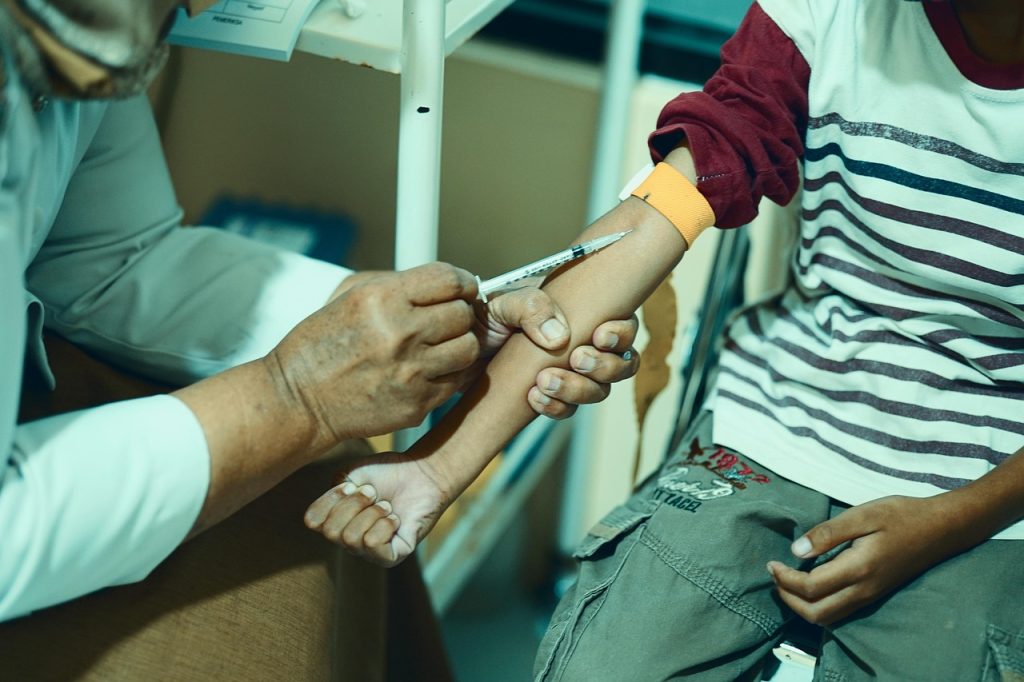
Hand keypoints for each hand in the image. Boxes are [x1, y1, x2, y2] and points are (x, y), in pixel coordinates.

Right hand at [266, 262, 480, 445]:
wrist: (298, 399)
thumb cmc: (323, 343)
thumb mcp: (351, 295)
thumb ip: (401, 284)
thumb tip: (452, 284)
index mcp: (382, 298)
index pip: (451, 280)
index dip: (464, 283)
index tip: (464, 289)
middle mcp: (400, 333)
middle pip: (464, 314)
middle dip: (459, 314)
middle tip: (445, 321)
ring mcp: (411, 371)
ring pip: (468, 348)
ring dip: (458, 345)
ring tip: (439, 347)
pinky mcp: (417, 403)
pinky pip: (456, 380)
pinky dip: (447, 374)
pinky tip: (427, 371)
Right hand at [304, 451, 449, 566]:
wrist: (420, 473)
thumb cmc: (386, 474)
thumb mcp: (349, 477)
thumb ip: (330, 495)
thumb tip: (329, 519)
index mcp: (335, 522)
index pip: (312, 521)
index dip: (330, 499)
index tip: (351, 486)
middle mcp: (348, 542)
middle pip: (331, 532)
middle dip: (354, 505)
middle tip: (373, 495)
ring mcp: (369, 553)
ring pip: (352, 538)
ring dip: (372, 513)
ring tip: (387, 506)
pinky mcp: (391, 558)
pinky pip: (373, 544)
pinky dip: (385, 524)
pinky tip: (396, 519)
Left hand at [482, 289, 640, 418]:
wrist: (456, 349)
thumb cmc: (484, 316)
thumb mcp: (503, 301)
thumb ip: (531, 307)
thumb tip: (560, 337)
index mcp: (583, 314)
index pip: (623, 325)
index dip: (622, 333)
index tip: (600, 335)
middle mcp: (583, 345)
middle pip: (622, 364)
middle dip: (604, 366)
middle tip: (576, 359)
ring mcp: (568, 374)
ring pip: (598, 391)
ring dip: (579, 389)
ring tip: (545, 381)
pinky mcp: (551, 397)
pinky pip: (568, 410)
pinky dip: (555, 407)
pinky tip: (534, 397)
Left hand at [766, 494, 973, 624]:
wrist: (940, 529)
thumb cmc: (901, 516)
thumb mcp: (863, 515)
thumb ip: (828, 533)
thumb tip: (796, 551)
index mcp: (858, 569)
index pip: (811, 587)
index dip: (785, 579)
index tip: (771, 563)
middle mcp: (864, 590)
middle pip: (816, 613)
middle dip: (788, 599)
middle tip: (774, 575)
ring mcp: (870, 596)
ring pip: (828, 617)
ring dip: (802, 606)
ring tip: (786, 581)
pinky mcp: (874, 594)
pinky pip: (840, 611)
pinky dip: (818, 605)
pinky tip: (810, 585)